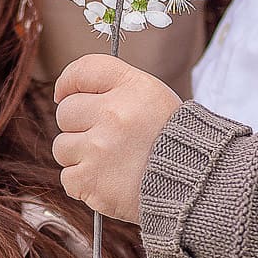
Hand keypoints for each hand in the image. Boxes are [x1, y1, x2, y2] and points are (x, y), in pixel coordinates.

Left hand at [53, 54, 181, 222]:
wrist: (194, 187)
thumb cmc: (173, 143)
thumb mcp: (154, 99)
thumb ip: (116, 89)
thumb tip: (69, 92)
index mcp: (132, 88)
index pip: (83, 70)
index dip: (68, 82)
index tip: (64, 94)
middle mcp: (114, 114)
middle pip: (66, 111)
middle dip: (79, 125)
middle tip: (104, 138)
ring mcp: (100, 149)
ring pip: (62, 146)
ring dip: (80, 156)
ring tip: (110, 162)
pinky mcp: (91, 181)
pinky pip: (67, 177)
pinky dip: (83, 183)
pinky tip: (108, 181)